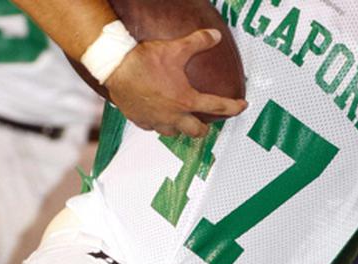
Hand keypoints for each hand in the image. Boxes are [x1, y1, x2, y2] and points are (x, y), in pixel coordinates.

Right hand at [104, 29, 247, 137]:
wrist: (117, 68)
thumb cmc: (146, 61)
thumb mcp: (177, 48)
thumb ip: (199, 42)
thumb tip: (215, 36)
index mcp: (186, 100)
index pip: (217, 107)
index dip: (233, 107)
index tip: (241, 107)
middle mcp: (173, 115)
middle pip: (196, 131)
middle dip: (203, 128)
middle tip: (205, 123)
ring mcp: (156, 120)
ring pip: (174, 133)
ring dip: (180, 128)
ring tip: (181, 120)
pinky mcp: (141, 121)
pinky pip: (154, 128)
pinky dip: (158, 124)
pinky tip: (158, 116)